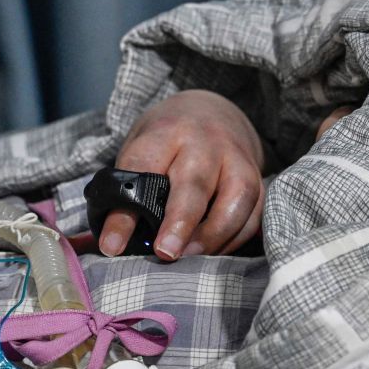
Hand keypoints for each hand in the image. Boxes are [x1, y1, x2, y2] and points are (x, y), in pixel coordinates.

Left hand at [99, 90, 264, 258]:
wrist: (210, 110)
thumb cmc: (166, 141)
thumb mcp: (140, 151)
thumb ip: (127, 191)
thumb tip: (112, 244)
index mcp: (164, 133)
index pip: (141, 171)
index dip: (125, 213)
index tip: (112, 246)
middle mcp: (204, 141)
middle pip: (194, 182)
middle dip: (180, 222)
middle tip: (165, 253)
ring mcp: (235, 157)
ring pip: (235, 197)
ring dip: (214, 234)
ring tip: (191, 257)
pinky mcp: (257, 175)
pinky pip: (253, 211)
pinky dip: (235, 237)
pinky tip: (215, 253)